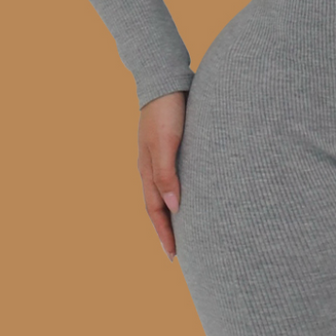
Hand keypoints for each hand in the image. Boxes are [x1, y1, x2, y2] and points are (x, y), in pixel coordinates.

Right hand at [138, 90, 187, 259]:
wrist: (166, 79)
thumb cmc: (167, 111)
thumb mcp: (166, 143)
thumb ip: (167, 174)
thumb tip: (174, 208)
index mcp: (147, 170)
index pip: (156, 211)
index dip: (164, 234)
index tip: (173, 256)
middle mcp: (151, 167)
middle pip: (157, 206)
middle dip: (166, 231)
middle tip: (176, 253)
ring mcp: (159, 157)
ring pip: (164, 193)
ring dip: (171, 215)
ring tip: (182, 232)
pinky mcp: (170, 147)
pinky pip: (171, 179)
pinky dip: (177, 194)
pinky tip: (187, 197)